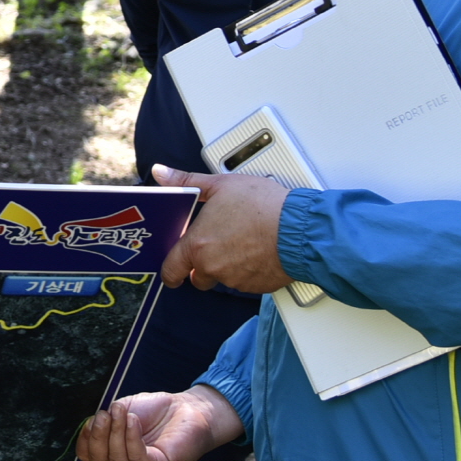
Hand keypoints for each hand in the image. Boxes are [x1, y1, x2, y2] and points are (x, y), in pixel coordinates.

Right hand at [77, 386, 244, 460]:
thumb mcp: (120, 412)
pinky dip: (131, 437)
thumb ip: (103, 420)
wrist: (187, 409)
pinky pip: (137, 458)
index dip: (84, 437)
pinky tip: (134, 420)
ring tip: (121, 410)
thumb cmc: (154, 411)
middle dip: (97, 434)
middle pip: (99, 459)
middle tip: (105, 413)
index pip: (87, 455)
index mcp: (112, 455)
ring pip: (116, 458)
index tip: (92, 417)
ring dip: (115, 431)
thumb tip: (87, 425)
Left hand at [156, 164, 293, 293]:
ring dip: (227, 265)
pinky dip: (248, 270)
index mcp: (198, 246)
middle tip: (216, 245)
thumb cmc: (263, 207)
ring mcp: (235, 279)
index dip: (170, 272)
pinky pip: (245, 281)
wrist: (298, 228)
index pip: (172, 270)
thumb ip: (187, 182)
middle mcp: (213, 267)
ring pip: (223, 278)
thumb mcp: (220, 185)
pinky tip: (256, 250)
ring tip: (242, 240)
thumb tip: (161, 174)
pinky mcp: (256, 286)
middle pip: (198, 276)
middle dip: (202, 266)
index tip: (172, 272)